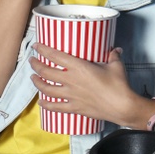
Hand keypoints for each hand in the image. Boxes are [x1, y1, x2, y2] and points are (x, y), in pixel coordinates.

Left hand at [30, 46, 147, 127]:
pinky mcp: (74, 107)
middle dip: (35, 65)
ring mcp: (70, 95)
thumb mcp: (116, 66)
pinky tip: (41, 102)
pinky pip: (55, 106)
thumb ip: (113, 56)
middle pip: (45, 72)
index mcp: (79, 67)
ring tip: (33, 78)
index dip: (43, 49)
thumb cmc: (119, 85)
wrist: (122, 106)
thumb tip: (115, 50)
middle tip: (32, 61)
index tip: (36, 46)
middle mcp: (71, 80)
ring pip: (46, 88)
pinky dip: (46, 105)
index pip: (55, 56)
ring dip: (37, 83)